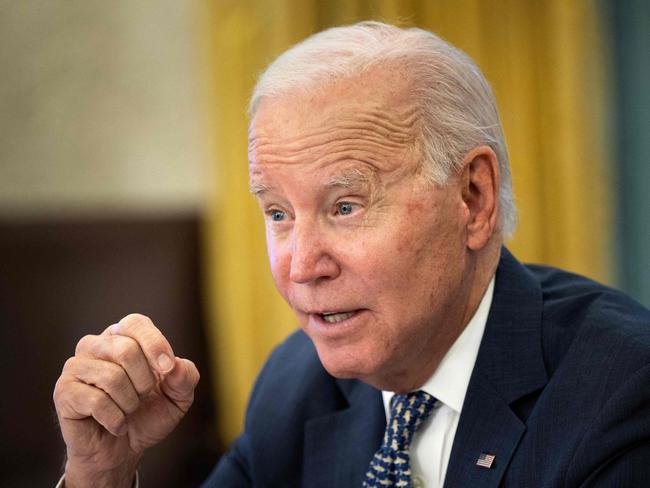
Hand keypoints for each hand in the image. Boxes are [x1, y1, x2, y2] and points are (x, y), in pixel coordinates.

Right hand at [53, 314, 199, 487]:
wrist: (123, 451)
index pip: (135, 323)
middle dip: (144, 382)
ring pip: (112, 377)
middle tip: (142, 397)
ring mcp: (76, 366)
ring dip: (130, 403)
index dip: (154, 344)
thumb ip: (186, 377)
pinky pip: (96, 401)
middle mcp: (96, 345)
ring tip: (127, 411)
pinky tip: (115, 424)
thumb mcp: (179, 396)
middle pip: (126, 349)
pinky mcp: (64, 391)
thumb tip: (175, 365)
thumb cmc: (149, 415)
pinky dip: (116, 419)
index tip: (167, 369)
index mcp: (123, 337)